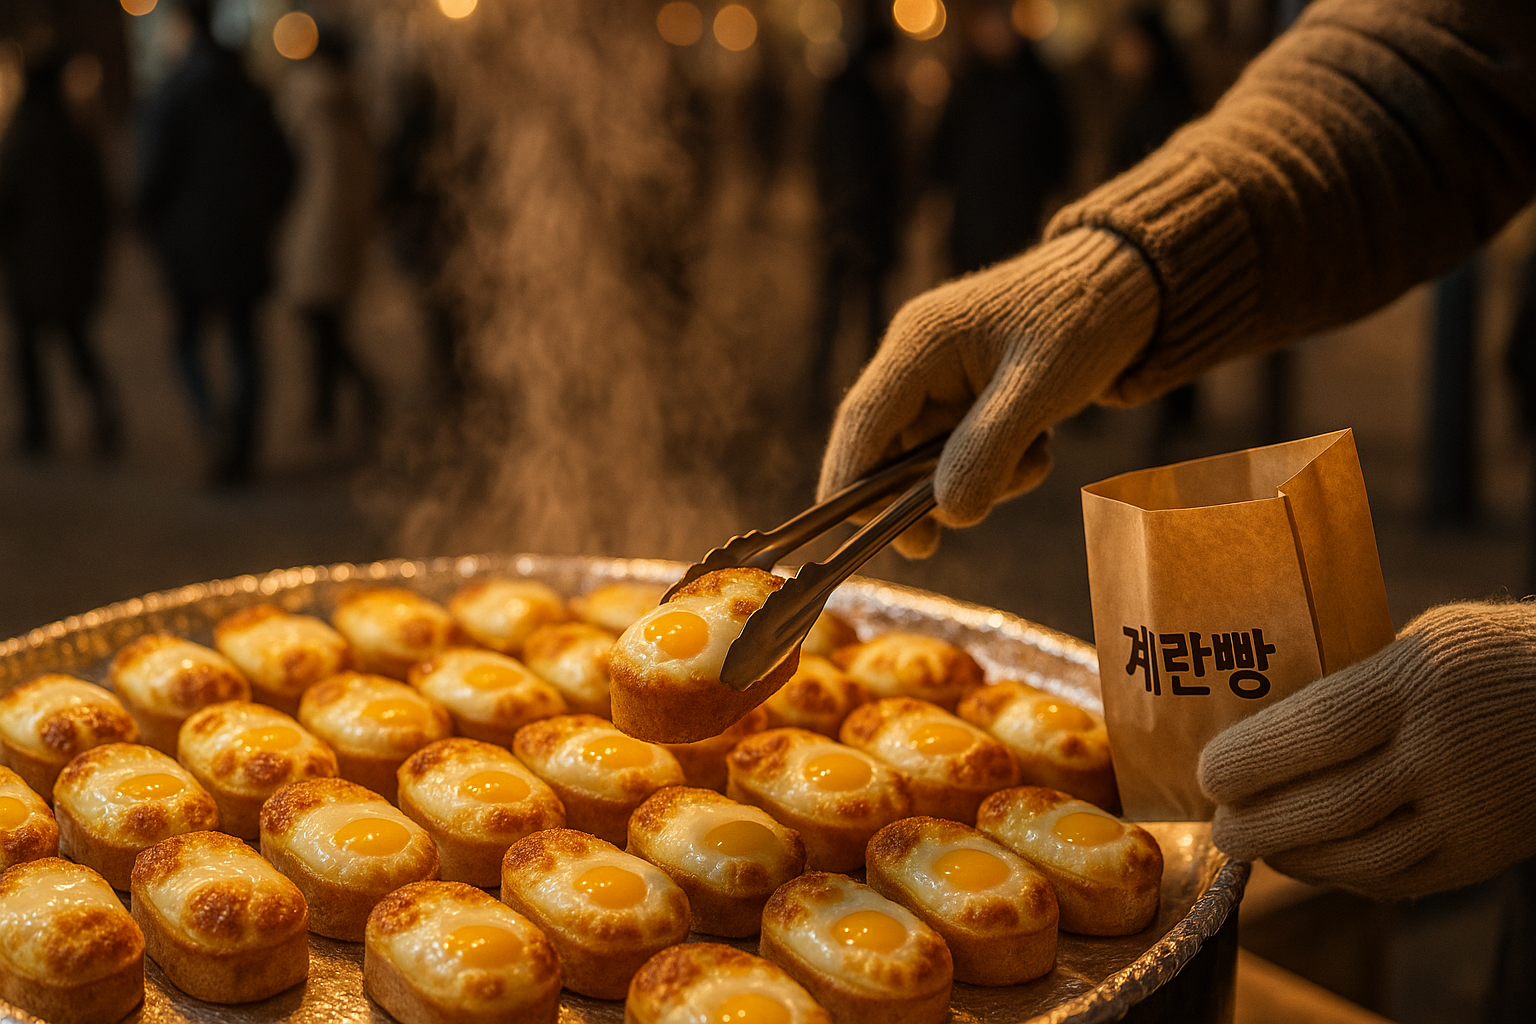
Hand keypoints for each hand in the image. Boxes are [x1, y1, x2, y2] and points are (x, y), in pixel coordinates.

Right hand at [817, 228, 1158, 556]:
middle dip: (911, 496)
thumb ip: (989, 447)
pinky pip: (960, 454)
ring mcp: (940, 382)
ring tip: (1031, 462)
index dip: (848, 481)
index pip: (862, 421)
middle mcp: (916, 362)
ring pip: (923, 460)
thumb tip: (947, 514)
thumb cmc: (1082, 318)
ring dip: (971, 480)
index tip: (855, 535)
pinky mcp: (966, 399)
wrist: (1128, 285)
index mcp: (919, 343)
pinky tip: (1037, 447)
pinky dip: (995, 468)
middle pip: (883, 448)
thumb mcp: (1041, 386)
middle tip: (927, 547)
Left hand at [1198, 602, 1535, 899]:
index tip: (1208, 772)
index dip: (1256, 757)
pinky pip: (1400, 880)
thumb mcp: (1421, 642)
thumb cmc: (1486, 658)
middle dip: (1260, 825)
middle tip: (1219, 826)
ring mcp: (1468, 812)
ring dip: (1295, 858)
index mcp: (1418, 685)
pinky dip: (1344, 876)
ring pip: (1361, 857)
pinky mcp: (1485, 853)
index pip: (1322, 727)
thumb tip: (1265, 723)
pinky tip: (1311, 862)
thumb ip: (1356, 684)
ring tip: (1254, 846)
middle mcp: (1443, 753)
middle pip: (1332, 806)